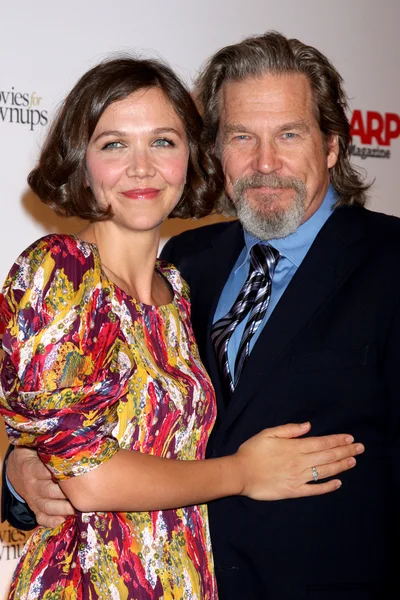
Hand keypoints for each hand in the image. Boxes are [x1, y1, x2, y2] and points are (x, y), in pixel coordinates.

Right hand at [7, 447, 74, 526]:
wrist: (15, 467)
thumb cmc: (33, 453)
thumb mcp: (36, 446)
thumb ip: (50, 446)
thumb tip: (70, 441)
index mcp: (32, 468)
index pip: (46, 472)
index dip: (61, 474)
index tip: (76, 473)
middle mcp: (32, 485)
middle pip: (49, 491)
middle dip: (66, 493)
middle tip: (83, 492)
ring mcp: (33, 498)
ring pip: (47, 506)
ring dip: (62, 509)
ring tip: (77, 508)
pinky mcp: (34, 507)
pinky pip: (41, 518)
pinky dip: (51, 522)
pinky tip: (63, 521)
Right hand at [235, 422, 363, 499]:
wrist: (240, 473)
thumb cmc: (252, 451)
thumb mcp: (268, 433)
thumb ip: (289, 429)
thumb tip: (308, 426)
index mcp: (294, 447)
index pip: (321, 442)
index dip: (337, 440)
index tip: (350, 438)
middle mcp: (300, 462)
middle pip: (327, 455)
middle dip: (345, 451)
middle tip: (360, 448)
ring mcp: (298, 477)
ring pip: (324, 471)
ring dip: (341, 466)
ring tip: (353, 461)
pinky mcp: (294, 491)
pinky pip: (315, 490)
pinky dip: (328, 487)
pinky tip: (338, 483)